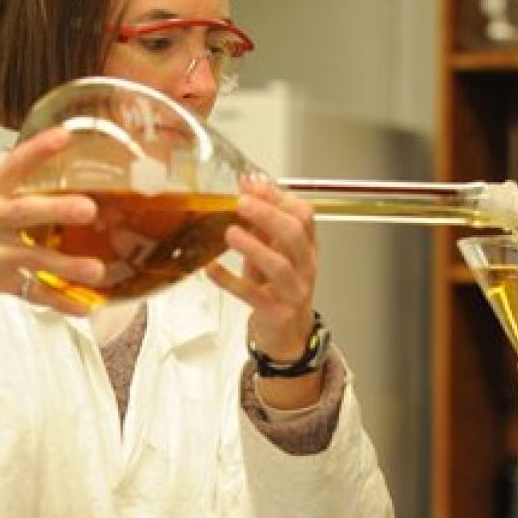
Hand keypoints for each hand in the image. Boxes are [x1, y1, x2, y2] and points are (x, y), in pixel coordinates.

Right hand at [0, 128, 104, 332]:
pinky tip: (84, 306)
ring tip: (96, 270)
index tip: (64, 136)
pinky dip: (59, 302)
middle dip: (55, 210)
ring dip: (65, 266)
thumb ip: (16, 186)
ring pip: (31, 259)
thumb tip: (64, 169)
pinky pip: (31, 293)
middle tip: (89, 208)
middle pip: (22, 212)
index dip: (37, 151)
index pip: (12, 166)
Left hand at [206, 175, 317, 362]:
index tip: (252, 186)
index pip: (304, 215)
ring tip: (230, 233)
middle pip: (294, 235)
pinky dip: (229, 280)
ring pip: (279, 266)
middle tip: (241, 203)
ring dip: (253, 247)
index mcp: (306, 248)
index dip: (279, 198)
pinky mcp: (275, 312)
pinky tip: (211, 268)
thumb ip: (262, 223)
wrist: (287, 334)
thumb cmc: (277, 288)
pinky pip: (251, 295)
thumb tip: (248, 184)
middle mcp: (305, 267)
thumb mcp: (273, 252)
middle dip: (268, 215)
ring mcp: (292, 291)